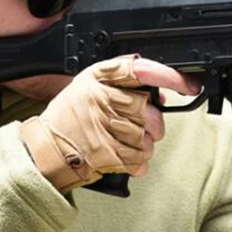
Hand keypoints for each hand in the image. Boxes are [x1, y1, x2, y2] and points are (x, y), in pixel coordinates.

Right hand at [20, 54, 200, 193]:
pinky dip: (138, 161)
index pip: (140, 70)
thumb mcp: (87, 86)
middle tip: (144, 126)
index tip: (187, 84)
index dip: (167, 76)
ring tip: (127, 143)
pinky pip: (138, 158)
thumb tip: (160, 94)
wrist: (45, 150)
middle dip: (153, 122)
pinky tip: (125, 156)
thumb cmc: (68, 118)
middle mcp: (101, 101)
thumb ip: (122, 84)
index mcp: (98, 79)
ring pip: (145, 137)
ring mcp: (103, 129)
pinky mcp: (105, 154)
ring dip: (144, 144)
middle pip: (147, 109)